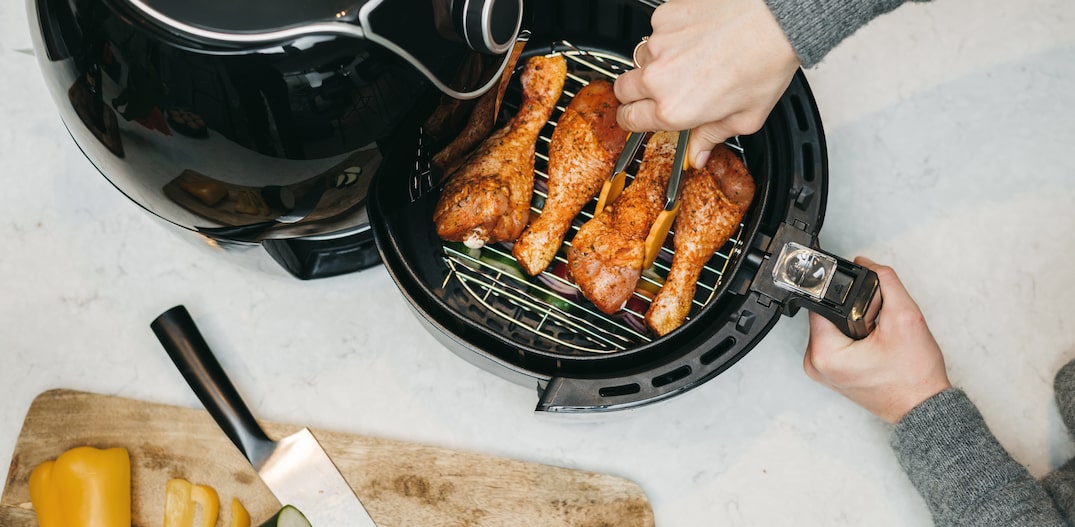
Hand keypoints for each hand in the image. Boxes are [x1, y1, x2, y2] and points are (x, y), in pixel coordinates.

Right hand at [613, 0, 799, 167]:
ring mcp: (659, 44)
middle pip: (622, 89)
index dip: (632, 120)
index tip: (638, 116)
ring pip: (640, 58)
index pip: (630, 120)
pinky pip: (656, 31)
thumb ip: (712, 137)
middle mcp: (659, 77)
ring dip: (654, 63)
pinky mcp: (664, 17)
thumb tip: (698, 154)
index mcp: (675, 108)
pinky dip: (670, 36)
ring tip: (686, 60)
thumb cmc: (765, 62)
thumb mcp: (745, 117)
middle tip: (657, 91)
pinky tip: (695, 37)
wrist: (775, 19)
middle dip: (634, 94)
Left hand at [804, 257, 951, 423]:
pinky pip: (836, 341)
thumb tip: (866, 264)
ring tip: (877, 336)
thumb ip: (885, 282)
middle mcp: (815, 363)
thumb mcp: (906, 317)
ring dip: (854, 323)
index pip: (822, 303)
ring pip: (832, 326)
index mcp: (824, 353)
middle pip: (827, 313)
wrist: (923, 407)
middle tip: (878, 324)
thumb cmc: (914, 376)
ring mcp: (821, 370)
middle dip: (854, 310)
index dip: (847, 294)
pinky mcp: (830, 372)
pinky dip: (853, 336)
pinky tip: (872, 344)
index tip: (867, 302)